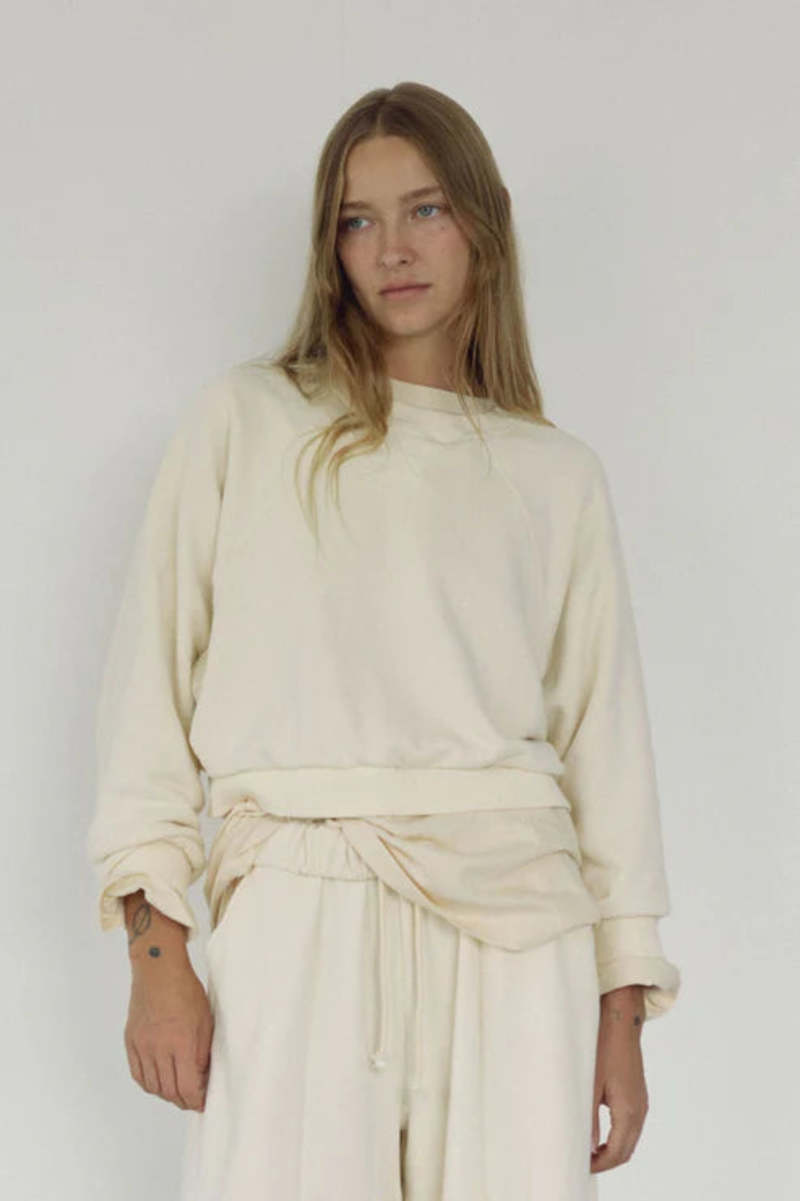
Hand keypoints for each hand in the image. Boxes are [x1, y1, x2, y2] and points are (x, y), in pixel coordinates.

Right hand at [125, 954, 213, 1110]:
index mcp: (181, 1042)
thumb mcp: (205, 1021)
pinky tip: (159, 1082)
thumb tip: (202, 1078)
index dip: (196, 1100)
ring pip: (153, 1086)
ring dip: (167, 1094)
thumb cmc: (186, 991)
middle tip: (193, 1100)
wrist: (158, 970)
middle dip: (183, 1100)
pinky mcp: (131, 1042)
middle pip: (169, 1090)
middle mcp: (159, 1048)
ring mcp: (142, 1046)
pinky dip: (149, 1084)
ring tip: (178, 1092)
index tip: (203, 1102)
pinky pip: (138, 1074)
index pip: (187, 1087)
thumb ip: (202, 1052)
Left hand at [590, 985, 647, 1172]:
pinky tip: (600, 1131)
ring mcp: (641, 1102)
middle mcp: (640, 1110)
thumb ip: (588, 1118)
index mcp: (628, 1111)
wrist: (620, 1021)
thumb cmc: (603, 1048)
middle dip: (606, 1161)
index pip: (617, 1153)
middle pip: (626, 1150)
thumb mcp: (590, 1084)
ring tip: (588, 1150)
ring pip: (630, 1139)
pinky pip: (631, 1125)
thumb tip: (587, 1146)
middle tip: (583, 1161)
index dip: (599, 1165)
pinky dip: (618, 1136)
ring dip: (612, 1149)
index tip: (581, 1165)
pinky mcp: (638, 1093)